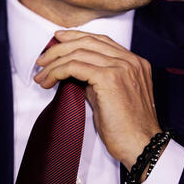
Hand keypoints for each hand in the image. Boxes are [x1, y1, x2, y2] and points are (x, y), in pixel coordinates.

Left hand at [34, 30, 161, 170]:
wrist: (142, 146)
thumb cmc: (127, 128)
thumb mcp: (112, 95)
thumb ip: (97, 78)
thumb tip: (74, 70)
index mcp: (134, 62)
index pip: (100, 39)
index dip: (76, 36)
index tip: (59, 39)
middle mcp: (129, 60)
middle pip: (88, 41)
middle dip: (60, 47)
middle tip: (42, 59)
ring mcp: (121, 67)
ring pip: (79, 52)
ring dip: (54, 62)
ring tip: (41, 75)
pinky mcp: (110, 78)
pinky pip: (75, 66)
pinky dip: (58, 71)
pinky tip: (50, 80)